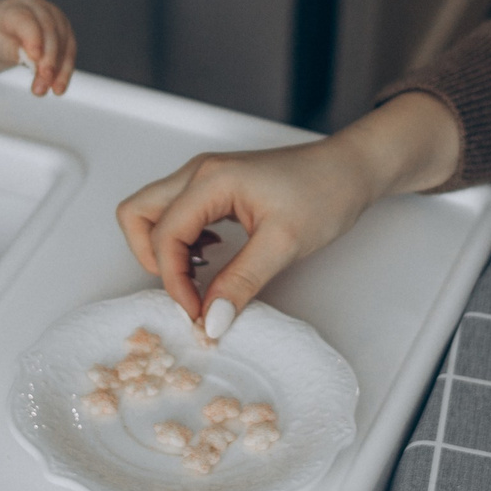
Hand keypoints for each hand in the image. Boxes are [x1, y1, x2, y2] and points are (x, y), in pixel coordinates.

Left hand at [0, 0, 75, 95]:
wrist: (8, 29)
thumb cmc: (0, 35)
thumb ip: (8, 47)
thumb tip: (23, 57)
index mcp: (18, 8)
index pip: (28, 22)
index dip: (33, 39)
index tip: (34, 58)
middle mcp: (41, 10)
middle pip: (49, 33)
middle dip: (48, 60)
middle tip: (42, 84)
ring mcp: (57, 20)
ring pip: (63, 44)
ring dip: (59, 70)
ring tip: (50, 91)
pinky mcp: (66, 33)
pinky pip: (70, 53)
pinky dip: (65, 72)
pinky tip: (59, 88)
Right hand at [118, 142, 382, 336]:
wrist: (353, 169)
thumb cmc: (326, 191)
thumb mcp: (284, 244)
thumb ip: (241, 283)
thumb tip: (210, 321)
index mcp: (210, 180)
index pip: (163, 236)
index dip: (173, 282)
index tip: (196, 314)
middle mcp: (198, 173)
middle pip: (137, 215)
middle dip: (151, 260)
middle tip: (185, 290)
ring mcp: (204, 177)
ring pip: (152, 213)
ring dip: (164, 249)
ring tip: (200, 275)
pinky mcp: (216, 187)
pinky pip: (175, 213)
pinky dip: (180, 240)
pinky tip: (211, 256)